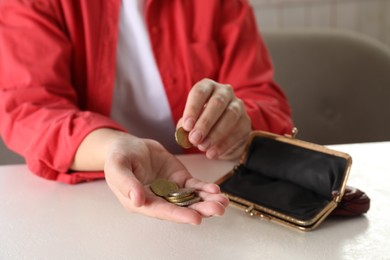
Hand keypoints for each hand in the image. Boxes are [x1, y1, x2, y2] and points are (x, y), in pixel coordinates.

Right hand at [104, 133, 228, 224]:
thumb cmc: (119, 157)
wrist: (129, 145)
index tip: (196, 218)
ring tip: (223, 202)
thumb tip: (137, 201)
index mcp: (141, 201)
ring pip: (191, 199)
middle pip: (181, 208)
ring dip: (207, 201)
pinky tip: (216, 189)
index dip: (179, 215)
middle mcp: (158, 200)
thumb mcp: (117, 167)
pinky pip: (194, 186)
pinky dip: (205, 188)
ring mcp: (170, 190)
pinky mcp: (179, 179)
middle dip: (200, 210)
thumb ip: (126, 183)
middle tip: (218, 209)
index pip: (162, 211)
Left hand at [179, 78, 251, 159]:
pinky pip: (237, 131)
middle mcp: (224, 92)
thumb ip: (185, 127)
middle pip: (217, 103)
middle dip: (205, 122)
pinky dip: (224, 144)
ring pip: (230, 115)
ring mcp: (238, 106)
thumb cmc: (201, 123)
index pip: (200, 92)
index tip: (187, 126)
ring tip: (203, 147)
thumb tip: (184, 133)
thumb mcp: (190, 122)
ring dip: (215, 133)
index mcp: (208, 87)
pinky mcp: (246, 122)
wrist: (223, 134)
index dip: (192, 108)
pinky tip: (212, 153)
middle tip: (195, 138)